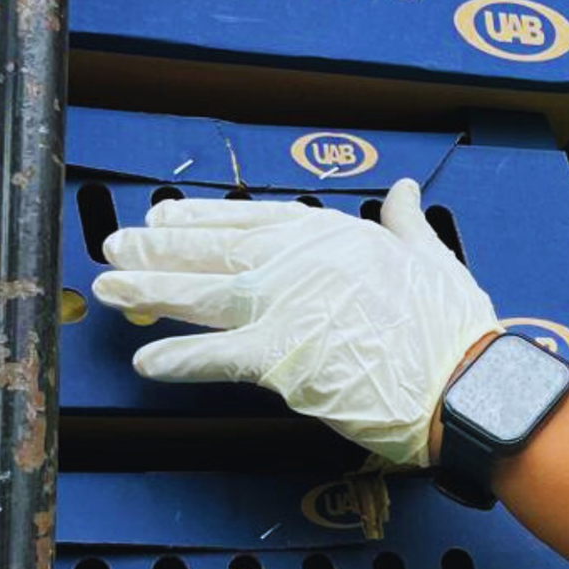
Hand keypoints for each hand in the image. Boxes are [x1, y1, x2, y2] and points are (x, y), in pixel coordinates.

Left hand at [92, 178, 500, 465]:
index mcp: (334, 235)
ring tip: (107, 286)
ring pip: (201, 294)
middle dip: (159, 247)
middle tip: (116, 245)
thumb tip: (401, 187)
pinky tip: (146, 358)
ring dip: (150, 289)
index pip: (253, 218)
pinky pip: (215, 357)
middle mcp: (300, 263)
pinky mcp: (279, 358)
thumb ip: (404, 221)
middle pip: (214, 250)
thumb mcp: (431, 255)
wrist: (462, 380)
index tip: (166, 213)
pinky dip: (177, 357)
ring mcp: (285, 308)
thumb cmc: (451, 324)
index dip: (204, 216)